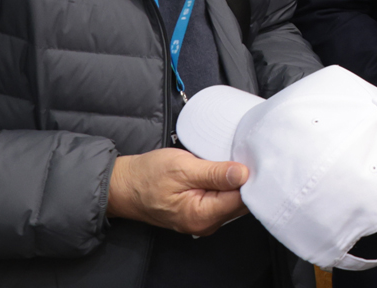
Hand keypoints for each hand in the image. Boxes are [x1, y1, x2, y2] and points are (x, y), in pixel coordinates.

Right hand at [106, 148, 248, 235]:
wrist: (124, 186)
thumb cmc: (148, 176)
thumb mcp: (182, 168)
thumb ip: (215, 173)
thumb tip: (243, 174)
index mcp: (202, 215)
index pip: (242, 199)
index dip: (251, 177)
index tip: (252, 157)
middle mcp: (206, 224)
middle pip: (242, 201)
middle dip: (246, 179)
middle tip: (242, 154)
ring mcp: (204, 220)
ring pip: (234, 200)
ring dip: (236, 181)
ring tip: (231, 159)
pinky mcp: (202, 213)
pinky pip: (224, 199)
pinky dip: (227, 185)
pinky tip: (224, 171)